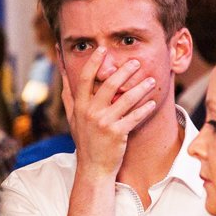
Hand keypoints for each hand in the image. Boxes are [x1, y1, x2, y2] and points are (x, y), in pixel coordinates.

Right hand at [63, 47, 158, 179]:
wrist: (93, 167)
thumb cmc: (85, 140)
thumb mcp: (72, 117)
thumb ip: (69, 94)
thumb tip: (63, 71)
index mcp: (80, 106)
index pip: (85, 78)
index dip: (94, 62)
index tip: (102, 49)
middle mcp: (91, 112)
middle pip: (109, 84)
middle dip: (124, 71)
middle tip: (136, 62)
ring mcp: (104, 123)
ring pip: (126, 99)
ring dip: (141, 88)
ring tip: (151, 80)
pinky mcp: (117, 133)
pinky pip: (135, 117)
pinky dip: (145, 108)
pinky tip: (152, 102)